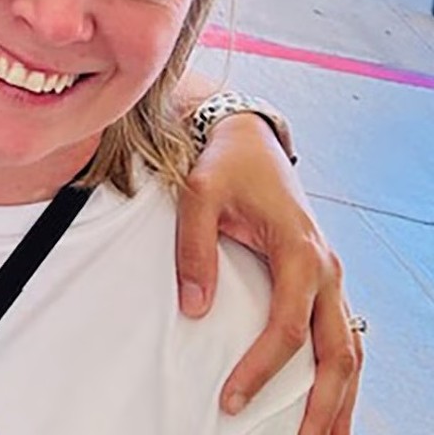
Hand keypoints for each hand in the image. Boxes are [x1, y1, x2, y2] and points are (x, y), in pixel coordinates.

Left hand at [175, 114, 360, 433]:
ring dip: (341, 399)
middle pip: (338, 353)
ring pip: (350, 350)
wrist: (251, 139)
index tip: (233, 400)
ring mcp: (331, 276)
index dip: (261, 369)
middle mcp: (327, 270)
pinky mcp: (323, 279)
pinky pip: (343, 335)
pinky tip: (328, 400)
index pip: (288, 328)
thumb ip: (194, 249)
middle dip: (323, 407)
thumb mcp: (200, 194)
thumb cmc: (227, 165)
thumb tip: (195, 309)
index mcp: (300, 252)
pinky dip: (342, 373)